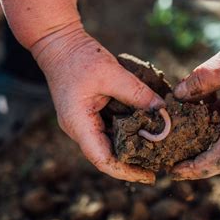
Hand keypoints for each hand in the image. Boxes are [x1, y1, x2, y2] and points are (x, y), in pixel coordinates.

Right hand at [31, 23, 164, 183]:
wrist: (58, 42)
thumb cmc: (79, 57)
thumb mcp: (112, 73)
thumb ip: (137, 94)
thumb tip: (162, 111)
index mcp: (78, 124)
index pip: (102, 160)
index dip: (126, 172)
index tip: (148, 176)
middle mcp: (78, 129)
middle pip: (106, 156)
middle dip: (131, 164)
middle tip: (158, 165)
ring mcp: (82, 123)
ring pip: (108, 145)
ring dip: (130, 150)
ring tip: (155, 152)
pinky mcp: (88, 115)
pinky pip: (108, 131)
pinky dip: (126, 134)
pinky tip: (144, 132)